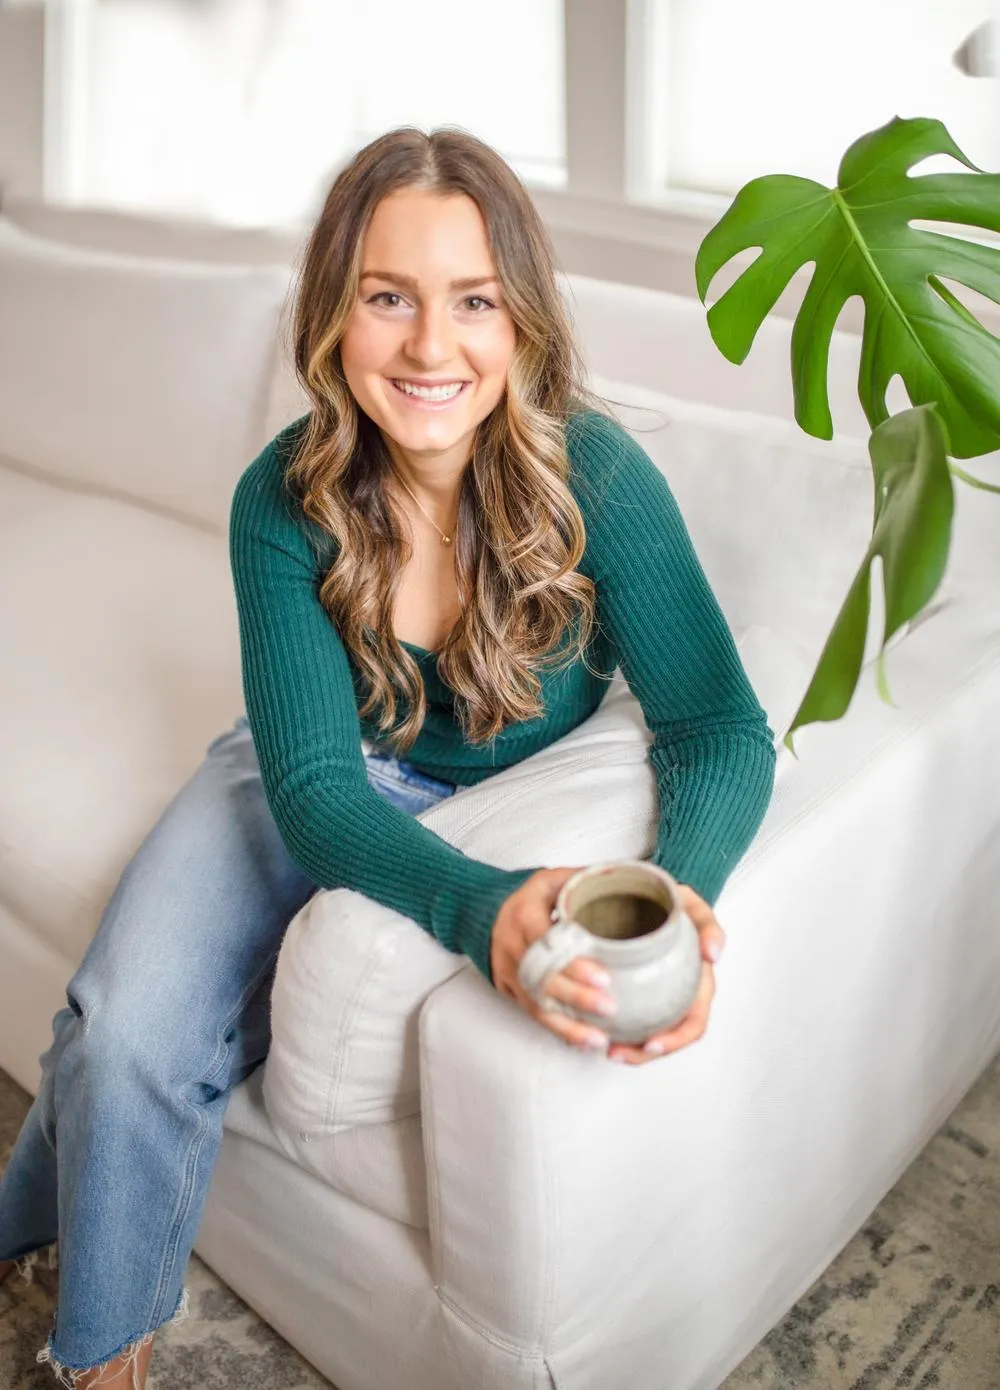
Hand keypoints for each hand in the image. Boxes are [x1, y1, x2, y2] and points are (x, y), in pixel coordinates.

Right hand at [490, 868, 619, 1052]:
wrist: (487, 910)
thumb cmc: (530, 895)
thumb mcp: (552, 878)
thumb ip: (584, 880)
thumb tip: (630, 878)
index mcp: (523, 914)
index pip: (547, 944)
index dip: (574, 964)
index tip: (604, 977)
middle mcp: (511, 945)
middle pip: (542, 979)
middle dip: (576, 997)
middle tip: (609, 1007)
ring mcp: (507, 971)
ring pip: (536, 1004)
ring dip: (568, 1025)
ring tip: (598, 1038)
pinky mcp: (509, 989)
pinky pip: (532, 1014)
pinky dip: (558, 1029)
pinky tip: (582, 1040)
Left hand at [606, 883, 724, 1064]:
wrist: (650, 896)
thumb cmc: (672, 904)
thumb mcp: (693, 906)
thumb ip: (708, 924)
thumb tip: (714, 954)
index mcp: (698, 984)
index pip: (694, 1023)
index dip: (676, 1039)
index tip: (651, 1043)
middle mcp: (681, 995)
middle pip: (668, 1037)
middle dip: (645, 1053)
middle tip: (616, 1053)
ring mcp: (660, 996)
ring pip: (649, 1035)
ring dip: (631, 1049)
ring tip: (608, 1050)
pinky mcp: (638, 993)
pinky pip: (632, 1019)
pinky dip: (619, 1030)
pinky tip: (599, 1030)